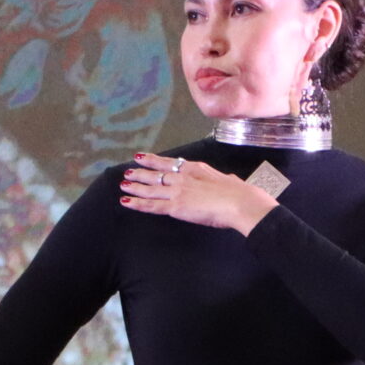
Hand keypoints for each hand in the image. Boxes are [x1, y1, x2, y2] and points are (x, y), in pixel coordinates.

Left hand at [119, 151, 279, 233]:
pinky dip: (138, 203)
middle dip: (141, 173)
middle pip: (157, 174)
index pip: (170, 163)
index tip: (142, 157)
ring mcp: (178, 191)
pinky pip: (152, 205)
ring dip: (135, 187)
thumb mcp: (231, 180)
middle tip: (128, 171)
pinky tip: (126, 201)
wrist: (240, 203)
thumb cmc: (240, 193)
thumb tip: (230, 180)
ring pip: (151, 188)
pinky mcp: (175, 207)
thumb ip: (225, 180)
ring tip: (123, 184)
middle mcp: (183, 177)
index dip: (154, 160)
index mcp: (196, 168)